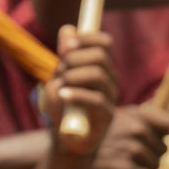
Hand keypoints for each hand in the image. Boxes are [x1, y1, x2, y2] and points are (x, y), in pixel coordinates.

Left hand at [44, 25, 118, 155]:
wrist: (65, 139)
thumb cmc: (63, 107)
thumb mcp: (58, 75)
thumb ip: (65, 54)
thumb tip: (69, 30)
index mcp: (101, 67)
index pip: (104, 42)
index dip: (86, 38)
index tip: (65, 47)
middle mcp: (110, 80)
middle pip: (100, 56)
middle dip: (74, 59)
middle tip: (60, 71)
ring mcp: (111, 98)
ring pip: (98, 75)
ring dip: (73, 76)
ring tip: (60, 87)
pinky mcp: (107, 116)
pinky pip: (96, 100)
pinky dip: (76, 95)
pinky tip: (62, 96)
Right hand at [91, 104, 168, 168]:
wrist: (72, 149)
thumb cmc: (99, 133)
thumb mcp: (121, 115)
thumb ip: (146, 118)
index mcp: (138, 115)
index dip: (164, 135)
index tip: (155, 139)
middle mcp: (137, 129)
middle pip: (164, 149)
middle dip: (153, 154)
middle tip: (135, 156)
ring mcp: (131, 148)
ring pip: (156, 165)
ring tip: (130, 165)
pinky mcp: (125, 168)